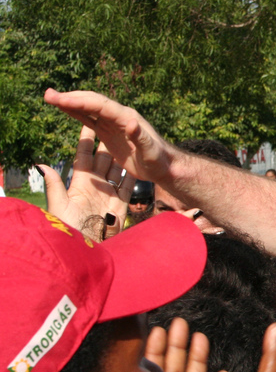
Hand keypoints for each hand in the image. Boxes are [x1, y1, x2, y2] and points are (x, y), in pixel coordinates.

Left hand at [39, 124, 134, 241]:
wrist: (88, 246)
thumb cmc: (70, 227)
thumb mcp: (59, 205)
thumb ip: (54, 185)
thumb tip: (41, 165)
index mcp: (80, 182)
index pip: (84, 156)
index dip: (86, 140)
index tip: (90, 124)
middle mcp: (95, 184)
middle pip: (102, 159)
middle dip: (107, 143)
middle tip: (113, 126)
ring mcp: (108, 193)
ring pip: (116, 169)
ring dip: (121, 156)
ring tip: (127, 140)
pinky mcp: (120, 203)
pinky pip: (128, 185)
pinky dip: (133, 174)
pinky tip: (138, 163)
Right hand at [43, 89, 175, 184]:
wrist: (164, 164)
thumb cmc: (159, 159)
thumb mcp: (150, 151)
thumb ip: (141, 137)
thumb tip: (132, 123)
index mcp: (127, 118)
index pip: (100, 106)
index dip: (80, 101)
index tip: (61, 100)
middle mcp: (119, 116)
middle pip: (91, 102)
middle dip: (70, 98)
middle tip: (48, 95)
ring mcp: (113, 123)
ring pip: (88, 108)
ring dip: (69, 102)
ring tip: (50, 97)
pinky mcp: (109, 132)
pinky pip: (89, 119)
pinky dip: (76, 112)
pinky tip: (64, 108)